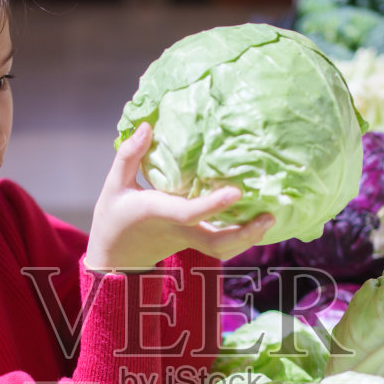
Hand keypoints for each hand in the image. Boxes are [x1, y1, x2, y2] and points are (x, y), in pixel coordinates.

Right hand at [86, 123, 274, 271]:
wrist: (114, 257)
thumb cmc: (113, 218)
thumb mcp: (113, 185)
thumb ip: (129, 156)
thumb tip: (147, 126)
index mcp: (157, 214)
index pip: (188, 212)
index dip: (213, 204)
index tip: (237, 191)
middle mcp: (177, 231)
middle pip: (216, 243)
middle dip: (244, 234)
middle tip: (269, 216)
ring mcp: (188, 242)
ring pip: (222, 250)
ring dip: (248, 239)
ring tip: (269, 219)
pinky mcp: (194, 245)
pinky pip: (221, 247)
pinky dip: (241, 240)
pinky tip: (257, 224)